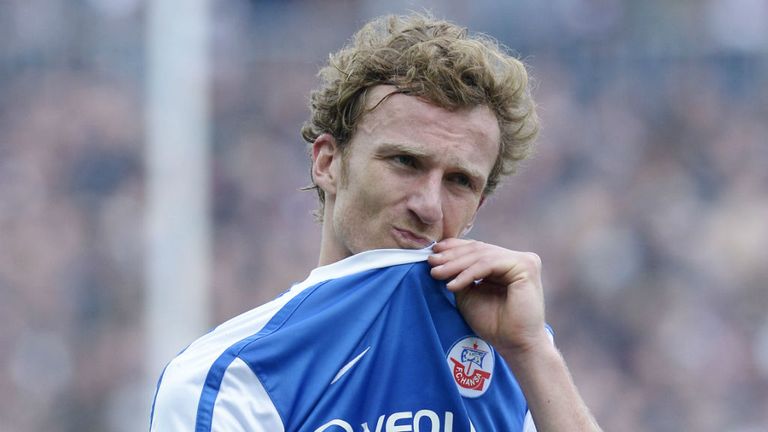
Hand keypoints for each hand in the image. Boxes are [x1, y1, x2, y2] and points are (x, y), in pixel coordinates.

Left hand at [428, 238, 549, 355]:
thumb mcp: (468, 294)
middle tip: (431, 262)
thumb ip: (459, 274)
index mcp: (504, 263)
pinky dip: (468, 274)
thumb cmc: (493, 324)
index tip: (433, 252)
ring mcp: (523, 261)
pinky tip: (453, 285)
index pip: (477, 248)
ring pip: (482, 255)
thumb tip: (438, 257)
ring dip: (455, 264)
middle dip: (451, 256)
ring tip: (437, 273)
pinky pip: (489, 264)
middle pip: (478, 250)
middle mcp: (515, 259)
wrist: (514, 345)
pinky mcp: (525, 266)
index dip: (454, 248)